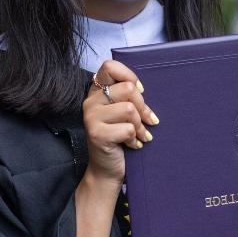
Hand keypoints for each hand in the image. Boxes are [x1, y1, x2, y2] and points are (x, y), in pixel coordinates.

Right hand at [82, 60, 157, 183]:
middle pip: (127, 88)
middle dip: (143, 107)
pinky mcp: (97, 134)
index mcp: (96, 92)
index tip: (140, 92)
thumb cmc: (118, 138)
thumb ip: (126, 96)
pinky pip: (128, 129)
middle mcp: (90, 102)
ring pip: (129, 109)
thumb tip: (142, 88)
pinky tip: (133, 144)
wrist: (107, 170)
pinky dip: (135, 138)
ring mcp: (91, 117)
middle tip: (147, 121)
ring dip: (140, 125)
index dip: (129, 76)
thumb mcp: (121, 113)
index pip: (109, 66)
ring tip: (140, 135)